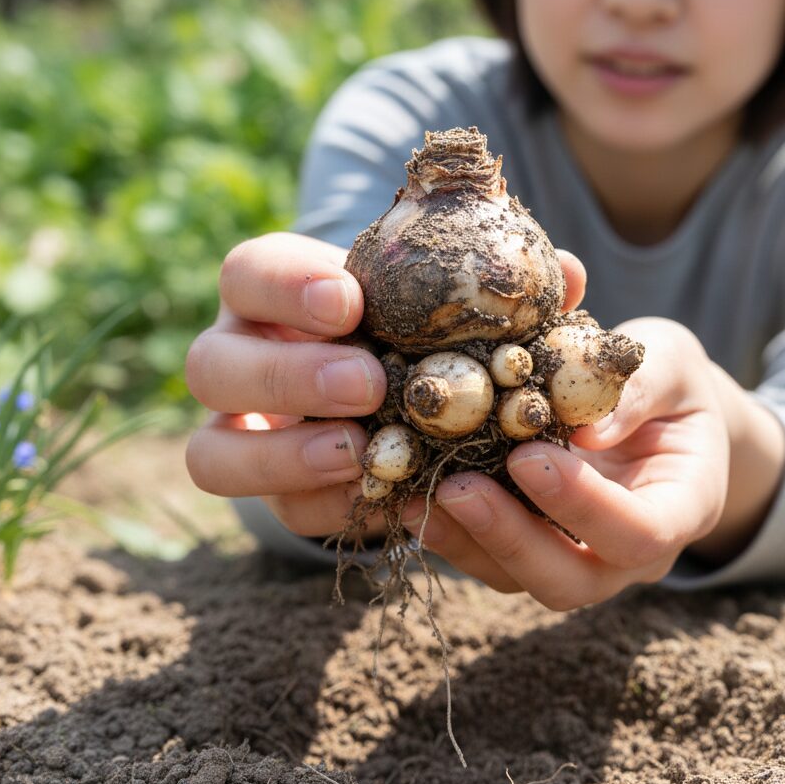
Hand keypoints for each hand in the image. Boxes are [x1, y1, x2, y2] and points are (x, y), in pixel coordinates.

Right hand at [184, 231, 586, 539]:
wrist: (405, 391)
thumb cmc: (427, 325)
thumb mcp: (458, 300)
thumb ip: (499, 289)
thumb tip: (571, 275)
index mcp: (278, 293)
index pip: (249, 272)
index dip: (287, 287)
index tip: (348, 302)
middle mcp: (245, 358)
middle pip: (213, 366)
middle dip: (288, 376)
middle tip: (367, 384)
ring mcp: (248, 432)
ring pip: (213, 455)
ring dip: (284, 456)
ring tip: (359, 453)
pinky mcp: (275, 491)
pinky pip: (276, 510)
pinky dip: (326, 505)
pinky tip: (384, 498)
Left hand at [399, 318, 730, 609]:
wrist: (662, 409)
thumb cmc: (673, 380)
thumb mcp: (672, 361)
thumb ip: (640, 387)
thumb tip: (585, 427)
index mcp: (681, 506)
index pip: (640, 533)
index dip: (583, 506)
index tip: (530, 457)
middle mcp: (629, 551)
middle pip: (572, 580)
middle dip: (511, 540)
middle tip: (458, 487)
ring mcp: (580, 556)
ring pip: (521, 580)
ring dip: (469, 542)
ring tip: (419, 495)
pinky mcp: (534, 545)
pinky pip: (490, 558)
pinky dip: (451, 533)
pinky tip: (409, 496)